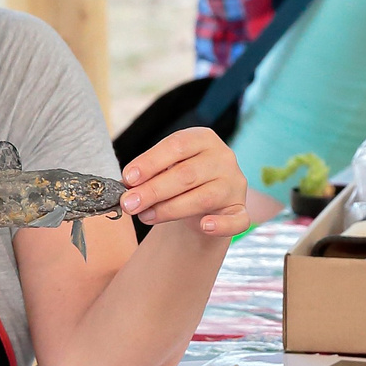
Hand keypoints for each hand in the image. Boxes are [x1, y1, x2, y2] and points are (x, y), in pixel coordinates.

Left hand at [120, 128, 249, 236]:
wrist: (205, 203)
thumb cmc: (180, 181)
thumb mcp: (166, 168)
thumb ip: (149, 174)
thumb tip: (125, 186)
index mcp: (203, 139)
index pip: (177, 145)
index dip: (151, 162)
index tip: (128, 178)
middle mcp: (223, 158)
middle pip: (187, 174)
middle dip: (153, 190)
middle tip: (129, 203)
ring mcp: (234, 185)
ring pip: (204, 198)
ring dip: (170, 209)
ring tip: (145, 216)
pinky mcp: (240, 210)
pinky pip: (236, 220)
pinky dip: (221, 225)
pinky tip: (204, 226)